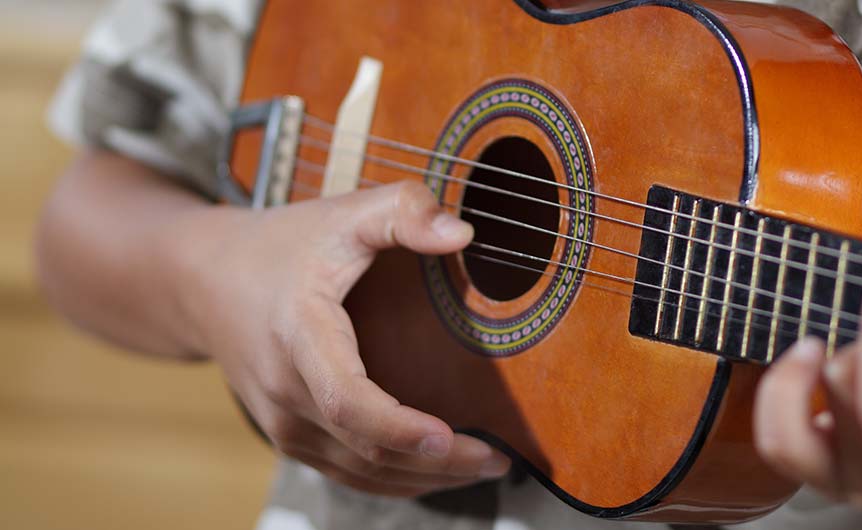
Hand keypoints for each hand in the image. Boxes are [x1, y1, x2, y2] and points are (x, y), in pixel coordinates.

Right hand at [184, 181, 510, 496]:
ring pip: (360, 471)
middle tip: (501, 458)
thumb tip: (463, 233)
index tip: (449, 438)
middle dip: (439, 462)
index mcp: (300, 336)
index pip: (346, 400)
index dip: (398, 426)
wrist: (201, 281)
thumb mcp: (342, 213)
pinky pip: (346, 473)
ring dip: (424, 478)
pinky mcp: (288, 437)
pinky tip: (435, 471)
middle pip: (366, 448)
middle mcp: (285, 392)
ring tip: (483, 467)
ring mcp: (282, 423)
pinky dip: (394, 479)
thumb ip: (403, 211)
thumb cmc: (280, 246)